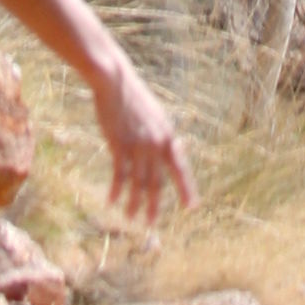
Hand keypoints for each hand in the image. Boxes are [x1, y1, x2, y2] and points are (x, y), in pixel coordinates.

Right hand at [92, 56, 195, 226]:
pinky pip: (119, 175)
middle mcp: (156, 144)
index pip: (180, 169)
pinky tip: (112, 201)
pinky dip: (116, 190)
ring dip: (134, 203)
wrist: (115, 81)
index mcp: (168, 136)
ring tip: (131, 218)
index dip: (186, 189)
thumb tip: (170, 151)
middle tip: (152, 223)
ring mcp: (138, 145)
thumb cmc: (134, 97)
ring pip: (138, 183)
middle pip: (158, 182)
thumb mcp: (156, 116)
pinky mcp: (119, 145)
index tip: (192, 206)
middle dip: (156, 205)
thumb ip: (162, 136)